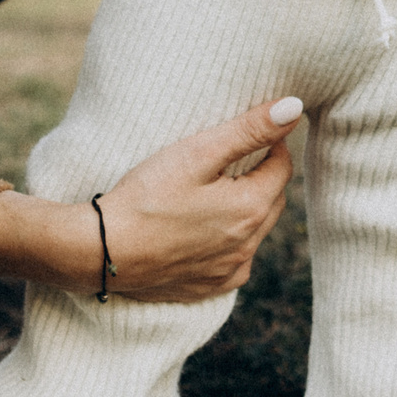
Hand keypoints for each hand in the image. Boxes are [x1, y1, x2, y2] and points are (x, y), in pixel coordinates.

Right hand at [92, 98, 299, 301]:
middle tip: (231, 160)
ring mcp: (229, 271)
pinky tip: (203, 229)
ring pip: (255, 231)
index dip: (271, 144)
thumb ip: (249, 130)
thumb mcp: (198, 153)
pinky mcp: (209, 288)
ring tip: (214, 192)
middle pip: (272, 200)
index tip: (250, 133)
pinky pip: (234, 260)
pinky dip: (228, 241)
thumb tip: (294, 107)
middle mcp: (248, 246)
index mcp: (252, 209)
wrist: (102, 250)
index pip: (283, 167)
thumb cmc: (147, 196)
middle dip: (261, 177)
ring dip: (246, 210)